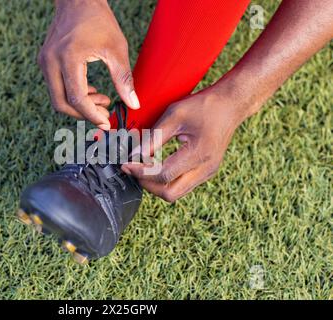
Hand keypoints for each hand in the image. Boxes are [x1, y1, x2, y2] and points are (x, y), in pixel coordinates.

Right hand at [38, 0, 139, 129]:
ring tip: (103, 99)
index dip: (92, 115)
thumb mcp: (116, 49)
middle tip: (105, 114)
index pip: (76, 98)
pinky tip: (92, 91)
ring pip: (58, 98)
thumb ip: (124, 79)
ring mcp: (45, 62)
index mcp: (68, 58)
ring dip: (79, 105)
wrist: (78, 0)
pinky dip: (73, 95)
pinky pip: (57, 88)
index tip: (107, 123)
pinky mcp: (45, 62)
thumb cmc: (98, 20)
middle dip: (84, 114)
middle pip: (61, 104)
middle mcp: (50, 62)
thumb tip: (134, 104)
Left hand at [122, 88, 245, 201]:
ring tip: (143, 167)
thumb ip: (153, 138)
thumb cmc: (204, 105)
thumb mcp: (175, 115)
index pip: (163, 176)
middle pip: (169, 193)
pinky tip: (156, 165)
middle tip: (133, 169)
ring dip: (156, 184)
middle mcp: (206, 169)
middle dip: (147, 184)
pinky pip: (182, 185)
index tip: (126, 164)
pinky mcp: (207, 172)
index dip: (140, 172)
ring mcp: (208, 173)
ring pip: (176, 193)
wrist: (231, 104)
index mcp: (199, 154)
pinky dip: (166, 180)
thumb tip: (134, 156)